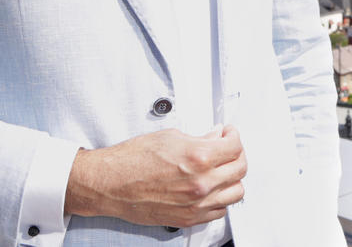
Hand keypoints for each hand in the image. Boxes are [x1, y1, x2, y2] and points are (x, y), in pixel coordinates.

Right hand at [64, 125, 246, 227]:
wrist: (110, 183)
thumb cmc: (132, 159)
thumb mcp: (170, 137)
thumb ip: (200, 138)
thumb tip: (216, 137)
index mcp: (198, 157)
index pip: (235, 146)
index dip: (234, 136)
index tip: (228, 134)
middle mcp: (201, 183)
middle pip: (240, 169)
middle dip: (237, 154)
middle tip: (227, 148)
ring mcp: (196, 204)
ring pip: (235, 193)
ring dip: (232, 178)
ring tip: (221, 169)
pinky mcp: (188, 218)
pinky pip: (219, 211)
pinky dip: (220, 198)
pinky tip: (211, 188)